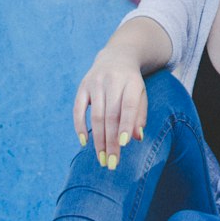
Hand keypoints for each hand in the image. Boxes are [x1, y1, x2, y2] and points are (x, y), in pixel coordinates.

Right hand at [73, 45, 146, 166]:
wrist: (117, 56)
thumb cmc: (132, 83)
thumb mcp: (141, 94)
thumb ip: (140, 115)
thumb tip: (136, 138)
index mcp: (131, 82)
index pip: (129, 106)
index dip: (126, 125)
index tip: (123, 146)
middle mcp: (112, 81)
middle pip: (111, 115)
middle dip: (111, 141)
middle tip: (111, 164)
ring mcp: (95, 82)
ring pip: (96, 115)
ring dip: (98, 140)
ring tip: (102, 159)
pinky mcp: (82, 86)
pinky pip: (78, 109)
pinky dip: (80, 126)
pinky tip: (84, 142)